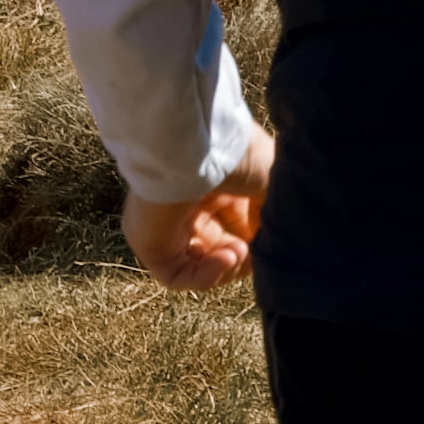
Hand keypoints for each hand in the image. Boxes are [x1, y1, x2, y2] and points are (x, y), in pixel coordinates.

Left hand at [125, 135, 275, 293]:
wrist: (196, 147)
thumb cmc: (235, 155)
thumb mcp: (269, 182)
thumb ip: (271, 214)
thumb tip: (268, 240)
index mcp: (217, 185)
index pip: (237, 225)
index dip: (257, 240)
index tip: (273, 240)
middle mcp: (191, 204)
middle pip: (219, 247)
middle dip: (243, 256)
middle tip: (255, 252)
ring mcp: (169, 225)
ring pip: (200, 266)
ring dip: (228, 267)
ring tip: (238, 252)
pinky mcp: (151, 244)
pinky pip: (177, 276)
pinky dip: (207, 277)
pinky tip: (226, 258)